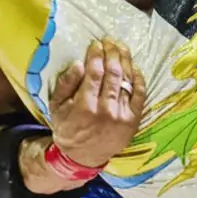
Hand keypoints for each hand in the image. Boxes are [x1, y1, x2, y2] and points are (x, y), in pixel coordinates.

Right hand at [47, 39, 148, 170]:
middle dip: (112, 53)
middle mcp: (106, 110)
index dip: (96, 55)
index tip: (96, 44)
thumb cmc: (67, 128)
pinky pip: (140, 94)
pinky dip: (138, 79)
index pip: (94, 72)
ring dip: (125, 60)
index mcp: (85, 106)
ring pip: (127, 81)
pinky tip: (134, 67)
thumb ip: (66, 84)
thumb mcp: (56, 107)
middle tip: (110, 41)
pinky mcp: (133, 120)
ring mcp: (122, 115)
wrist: (82, 156)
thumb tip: (78, 63)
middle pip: (113, 73)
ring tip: (121, 47)